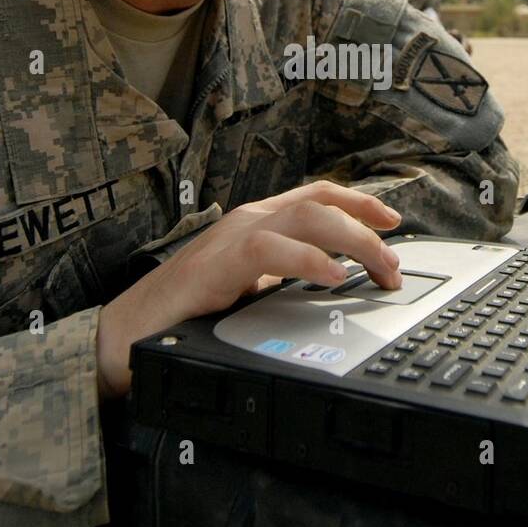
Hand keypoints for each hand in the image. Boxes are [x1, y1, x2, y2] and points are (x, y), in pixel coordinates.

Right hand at [96, 180, 402, 398]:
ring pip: (306, 216)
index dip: (359, 202)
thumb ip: (284, 281)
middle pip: (322, 203)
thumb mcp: (251, 290)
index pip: (318, 196)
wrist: (133, 330)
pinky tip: (332, 277)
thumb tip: (330, 287)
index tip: (394, 222)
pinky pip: (270, 250)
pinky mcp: (219, 262)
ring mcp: (234, 236)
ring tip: (378, 268)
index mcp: (261, 223)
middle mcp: (251, 219)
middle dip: (367, 228)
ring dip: (351, 240)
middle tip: (393, 265)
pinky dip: (307, 260)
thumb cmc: (189, 310)